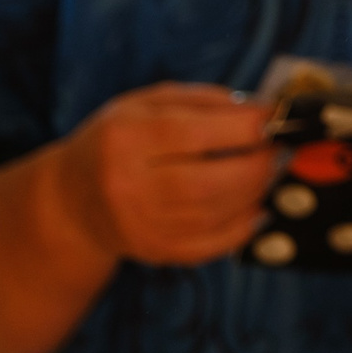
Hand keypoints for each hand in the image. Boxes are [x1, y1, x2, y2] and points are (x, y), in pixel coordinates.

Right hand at [52, 83, 275, 265]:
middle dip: (256, 165)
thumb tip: (259, 111)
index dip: (241, 127)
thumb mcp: (146, 103)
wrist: (73, 200)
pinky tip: (256, 208)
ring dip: (256, 193)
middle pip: (207, 182)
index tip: (273, 119)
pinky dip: (243, 227)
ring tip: (268, 172)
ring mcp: (142, 225)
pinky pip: (211, 245)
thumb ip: (202, 101)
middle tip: (278, 150)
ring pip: (215, 214)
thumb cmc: (118, 140)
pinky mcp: (156, 252)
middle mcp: (128, 185)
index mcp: (125, 138)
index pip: (189, 134)